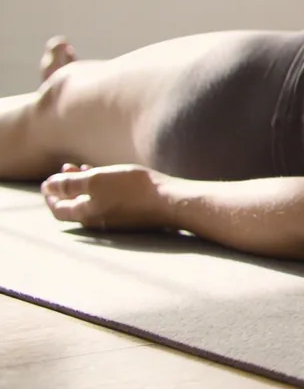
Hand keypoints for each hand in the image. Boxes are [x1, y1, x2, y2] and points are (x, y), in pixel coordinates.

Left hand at [41, 163, 171, 231]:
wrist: (170, 201)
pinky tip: (110, 177)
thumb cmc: (133, 189)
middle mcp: (98, 220)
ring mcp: (116, 218)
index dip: (50, 196)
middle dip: (66, 188)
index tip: (48, 182)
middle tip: (64, 170)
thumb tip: (48, 186)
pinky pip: (108, 202)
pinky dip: (101, 190)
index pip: (58, 209)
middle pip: (74, 206)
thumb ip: (70, 184)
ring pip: (92, 202)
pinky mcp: (131, 213)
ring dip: (84, 186)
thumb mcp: (97, 181)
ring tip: (83, 168)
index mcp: (86, 214)